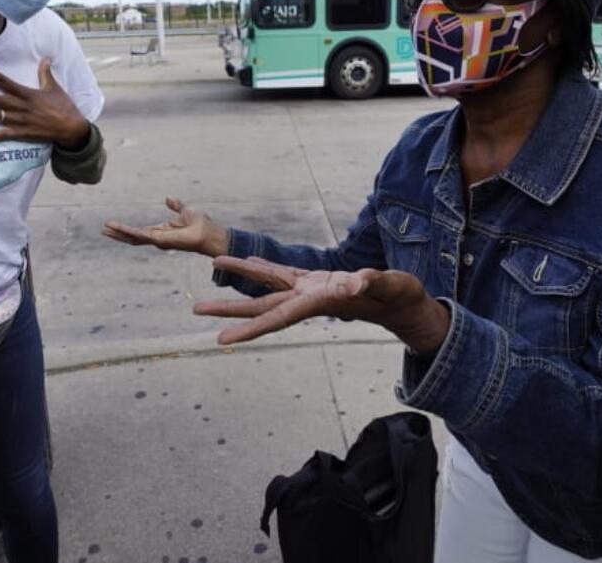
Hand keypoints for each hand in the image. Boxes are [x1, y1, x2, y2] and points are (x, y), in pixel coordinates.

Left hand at [0, 60, 88, 147]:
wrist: (72, 128)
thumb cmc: (64, 107)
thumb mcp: (55, 87)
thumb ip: (45, 73)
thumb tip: (45, 58)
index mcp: (26, 93)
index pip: (1, 80)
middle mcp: (19, 106)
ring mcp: (19, 121)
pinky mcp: (21, 134)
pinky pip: (2, 136)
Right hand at [102, 197, 228, 256]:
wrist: (208, 232)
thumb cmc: (200, 224)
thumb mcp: (185, 210)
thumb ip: (176, 206)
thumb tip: (168, 198)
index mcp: (161, 231)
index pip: (140, 231)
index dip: (127, 229)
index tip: (113, 225)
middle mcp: (157, 237)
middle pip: (133, 237)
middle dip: (118, 234)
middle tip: (103, 230)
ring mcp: (157, 240)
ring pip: (133, 237)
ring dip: (119, 233)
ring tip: (105, 229)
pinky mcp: (159, 239)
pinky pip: (140, 235)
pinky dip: (127, 231)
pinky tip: (117, 228)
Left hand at [196, 256, 450, 352]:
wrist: (406, 304)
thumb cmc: (401, 297)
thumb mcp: (390, 286)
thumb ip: (372, 283)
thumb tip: (355, 285)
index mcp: (318, 303)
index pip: (276, 317)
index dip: (248, 328)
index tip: (221, 340)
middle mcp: (307, 299)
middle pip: (261, 306)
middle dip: (230, 310)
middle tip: (196, 309)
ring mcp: (310, 290)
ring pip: (267, 285)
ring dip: (240, 280)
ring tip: (215, 270)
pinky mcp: (316, 280)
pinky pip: (283, 273)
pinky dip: (264, 266)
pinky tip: (249, 261)